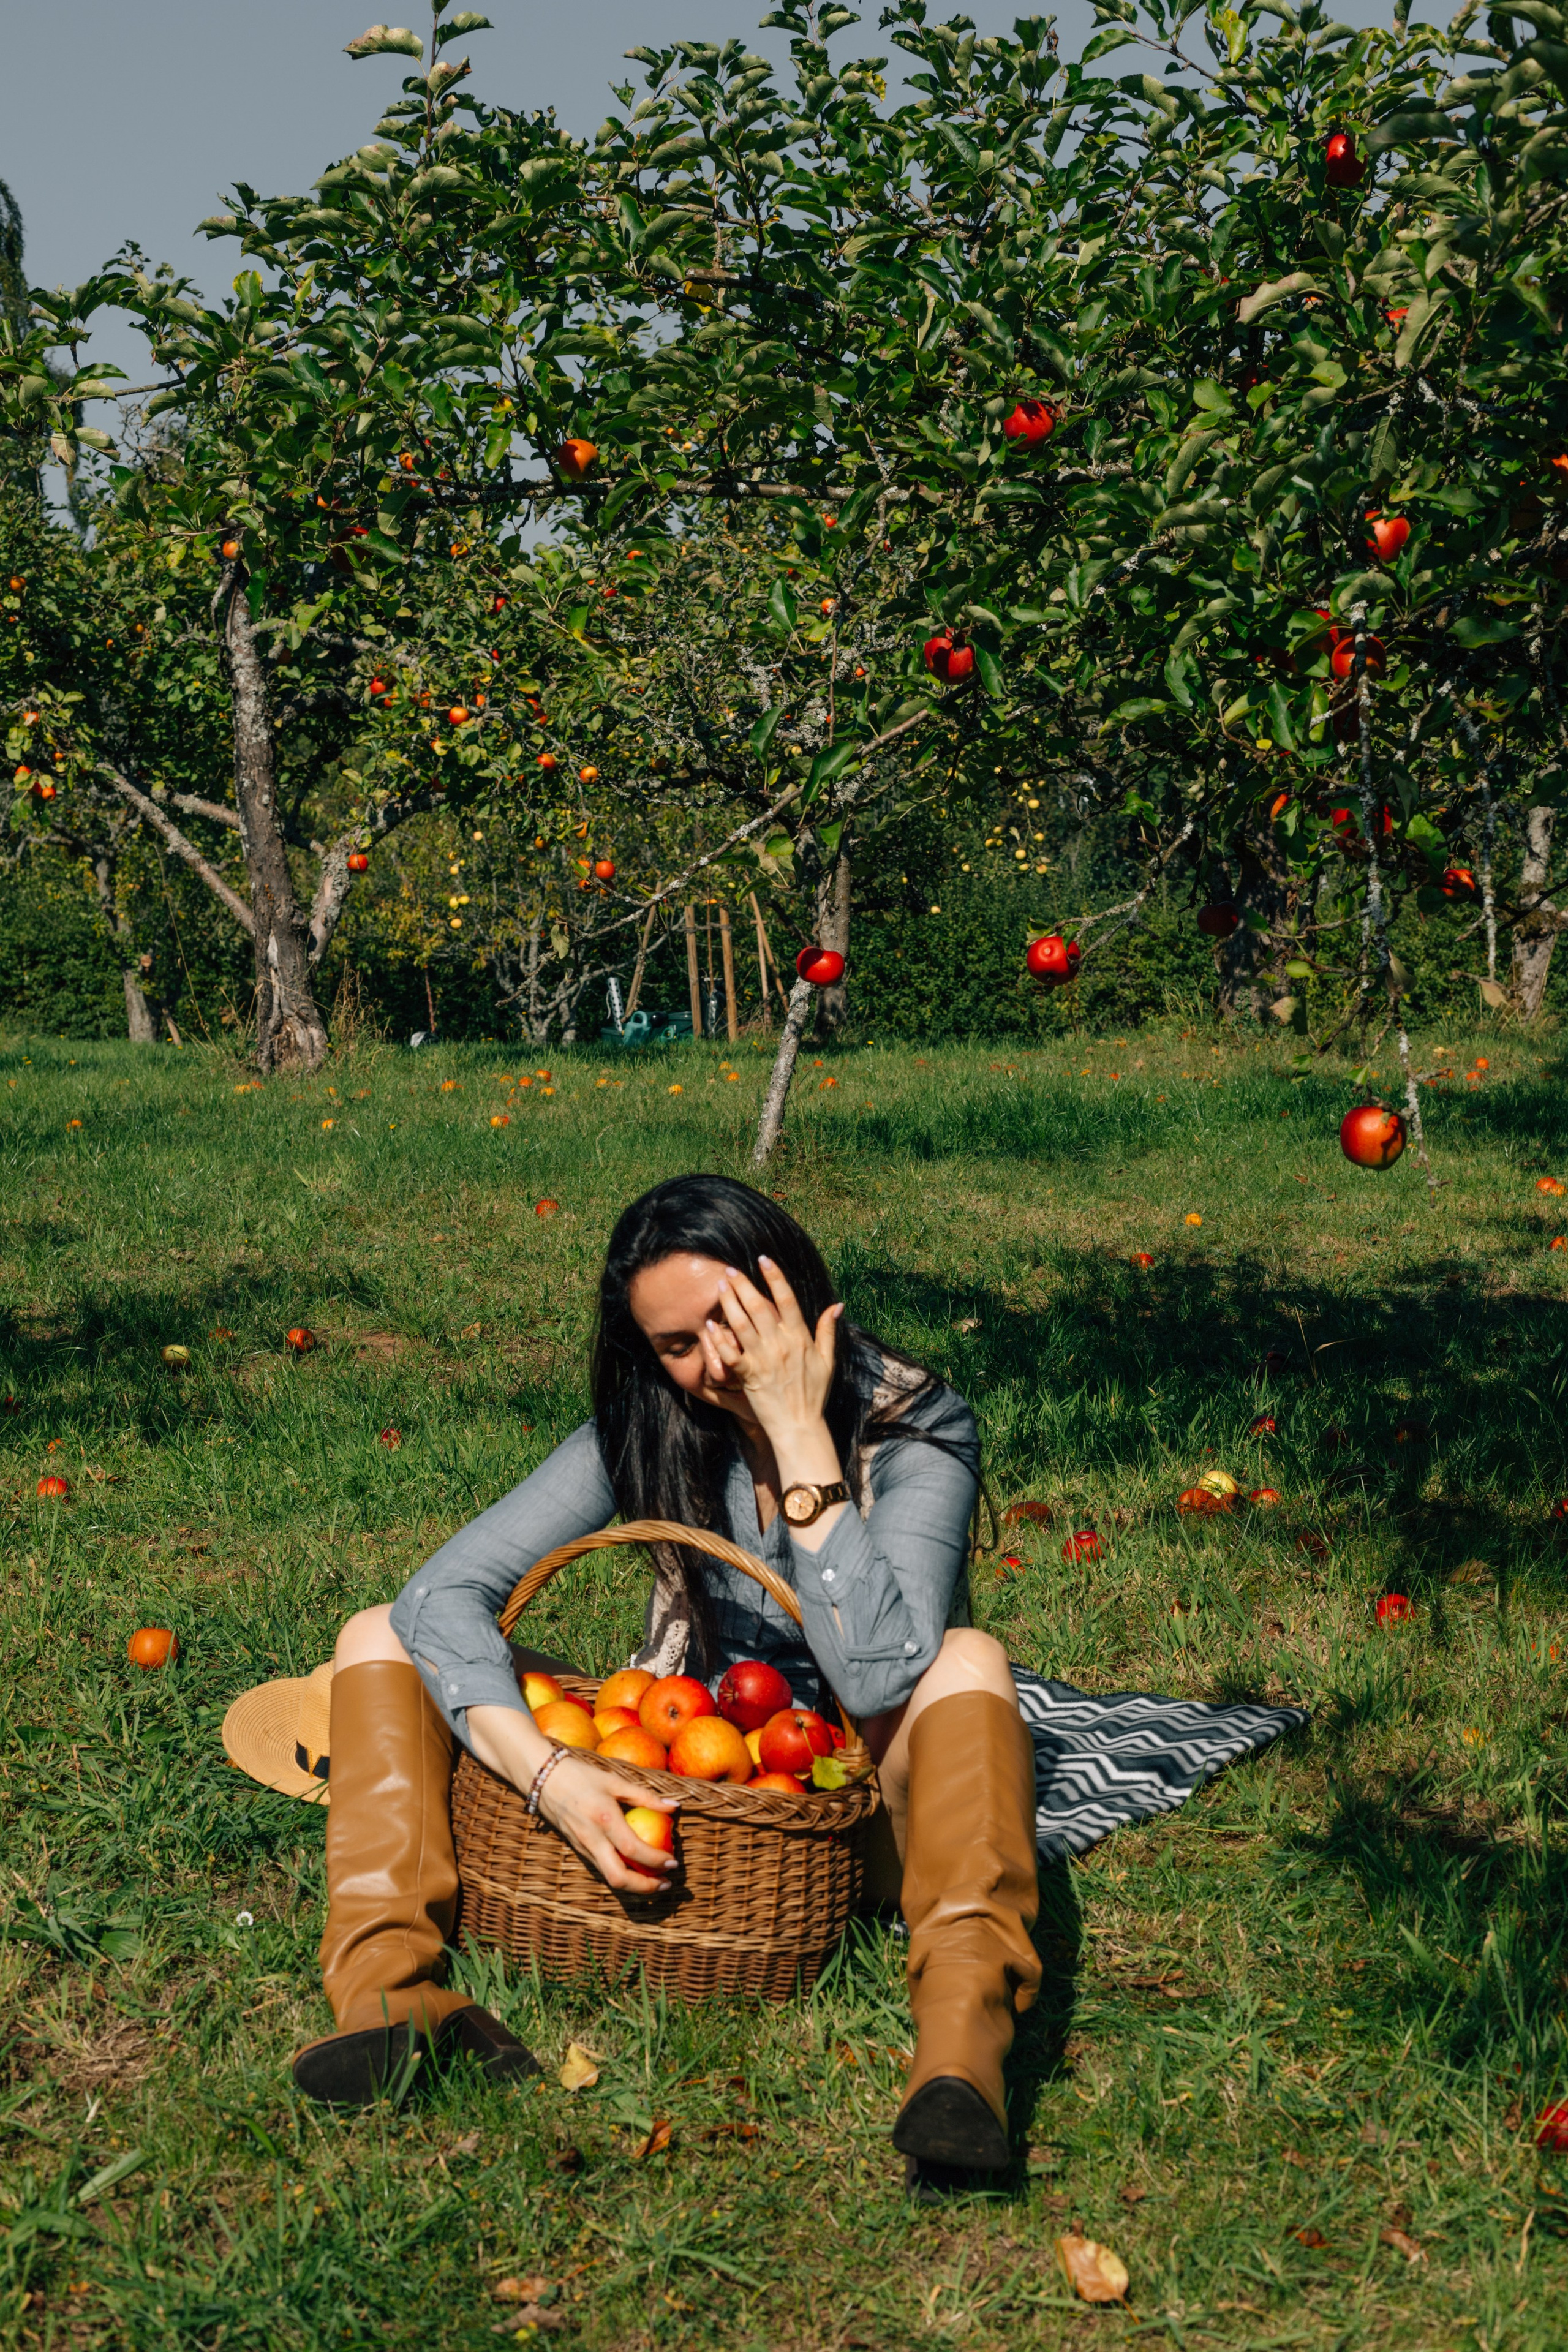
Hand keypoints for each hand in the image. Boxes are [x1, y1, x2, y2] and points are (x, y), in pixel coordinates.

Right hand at [535, 1753, 678, 1894]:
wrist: (543, 1778)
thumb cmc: (582, 1775)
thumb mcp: (615, 1781)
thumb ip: (645, 1796)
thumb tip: (675, 1806)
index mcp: (604, 1819)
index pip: (633, 1850)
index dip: (656, 1860)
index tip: (674, 1862)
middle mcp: (592, 1839)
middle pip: (619, 1878)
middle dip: (645, 1887)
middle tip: (666, 1883)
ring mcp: (582, 1848)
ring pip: (609, 1878)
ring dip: (634, 1885)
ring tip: (656, 1880)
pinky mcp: (577, 1850)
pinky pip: (601, 1869)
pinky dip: (621, 1874)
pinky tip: (635, 1868)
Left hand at [700, 1255, 842, 1442]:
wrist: (799, 1426)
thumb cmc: (814, 1394)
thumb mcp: (828, 1361)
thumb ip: (828, 1330)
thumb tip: (837, 1305)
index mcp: (800, 1337)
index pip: (786, 1298)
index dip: (774, 1276)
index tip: (763, 1259)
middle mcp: (780, 1344)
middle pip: (759, 1306)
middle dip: (743, 1284)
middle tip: (731, 1269)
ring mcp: (762, 1359)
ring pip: (741, 1324)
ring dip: (729, 1303)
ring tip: (720, 1286)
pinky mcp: (748, 1375)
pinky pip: (729, 1353)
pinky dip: (718, 1339)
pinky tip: (710, 1325)